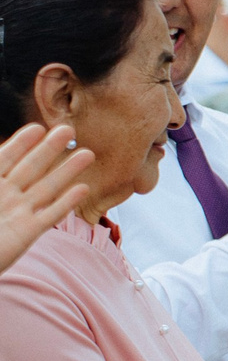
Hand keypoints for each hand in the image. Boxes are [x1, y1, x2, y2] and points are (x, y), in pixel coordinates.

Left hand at [0, 125, 93, 275]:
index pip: (5, 158)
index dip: (20, 144)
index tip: (37, 127)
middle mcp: (6, 196)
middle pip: (31, 168)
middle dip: (49, 149)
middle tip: (68, 130)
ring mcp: (19, 213)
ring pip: (47, 187)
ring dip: (67, 170)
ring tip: (86, 154)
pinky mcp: (29, 233)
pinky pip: (51, 214)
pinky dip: (67, 202)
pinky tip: (82, 189)